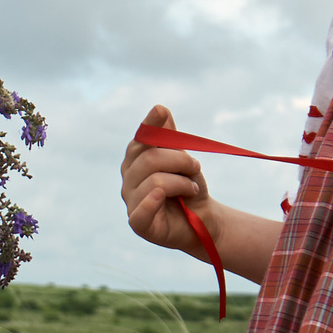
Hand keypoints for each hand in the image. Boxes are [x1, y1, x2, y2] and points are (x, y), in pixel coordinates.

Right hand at [122, 104, 212, 254]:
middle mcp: (129, 179)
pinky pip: (141, 210)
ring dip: (183, 183)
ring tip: (193, 189)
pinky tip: (163, 197)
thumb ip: (170, 138)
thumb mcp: (183, 160)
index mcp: (136, 160)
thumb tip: (159, 109)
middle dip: (180, 159)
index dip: (150, 125)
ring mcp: (131, 201)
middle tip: (196, 167)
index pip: (140, 140)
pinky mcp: (139, 223)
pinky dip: (152, 201)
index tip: (161, 112)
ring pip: (156, 182)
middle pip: (150, 158)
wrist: (203, 221)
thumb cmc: (189, 188)